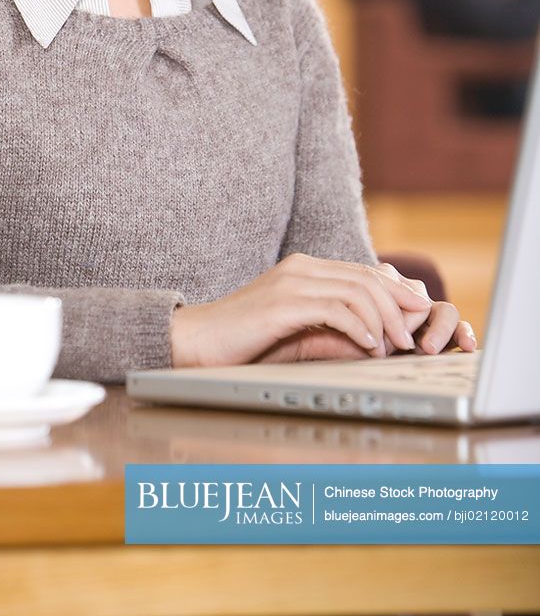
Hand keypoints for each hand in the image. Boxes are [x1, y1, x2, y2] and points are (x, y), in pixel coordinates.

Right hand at [244, 263, 475, 364]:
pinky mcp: (285, 303)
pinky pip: (337, 309)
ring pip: (358, 291)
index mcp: (304, 269)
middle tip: (414, 336)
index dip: (396, 293)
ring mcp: (292, 282)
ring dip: (384, 320)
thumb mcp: (297, 332)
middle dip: (399, 306)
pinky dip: (361, 327)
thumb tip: (376, 340)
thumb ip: (332, 328)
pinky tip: (370, 346)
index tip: (417, 319)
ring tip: (394, 347)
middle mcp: (301, 268)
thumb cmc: (245, 341)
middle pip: (367, 277)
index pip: (363, 272)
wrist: (198, 341)